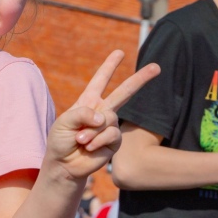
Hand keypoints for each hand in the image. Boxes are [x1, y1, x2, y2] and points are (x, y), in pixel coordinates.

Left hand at [44, 51, 160, 181]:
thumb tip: (103, 117)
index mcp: (88, 102)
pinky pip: (111, 135)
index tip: (120, 52)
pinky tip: (89, 147)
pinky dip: (98, 140)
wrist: (64, 165)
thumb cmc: (60, 141)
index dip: (109, 66)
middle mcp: (102, 111)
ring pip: (109, 119)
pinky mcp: (114, 142)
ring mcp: (109, 126)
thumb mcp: (63, 122)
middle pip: (124, 92)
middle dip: (140, 79)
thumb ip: (81, 114)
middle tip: (157, 67)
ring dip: (92, 131)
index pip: (100, 80)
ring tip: (80, 140)